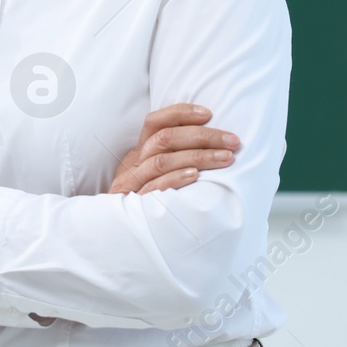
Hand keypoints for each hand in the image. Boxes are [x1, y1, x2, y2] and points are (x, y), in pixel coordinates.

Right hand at [109, 103, 240, 194]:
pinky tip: (196, 176)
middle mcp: (134, 163)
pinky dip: (176, 178)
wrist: (115, 232)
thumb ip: (169, 158)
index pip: (155, 122)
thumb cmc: (144, 199)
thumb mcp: (151, 174)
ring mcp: (133, 182)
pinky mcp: (135, 203)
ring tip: (225, 158)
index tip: (209, 114)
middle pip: (165, 138)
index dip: (180, 113)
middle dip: (202, 136)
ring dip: (198, 156)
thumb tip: (210, 143)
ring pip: (162, 160)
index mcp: (139, 152)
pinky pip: (155, 187)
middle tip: (232, 140)